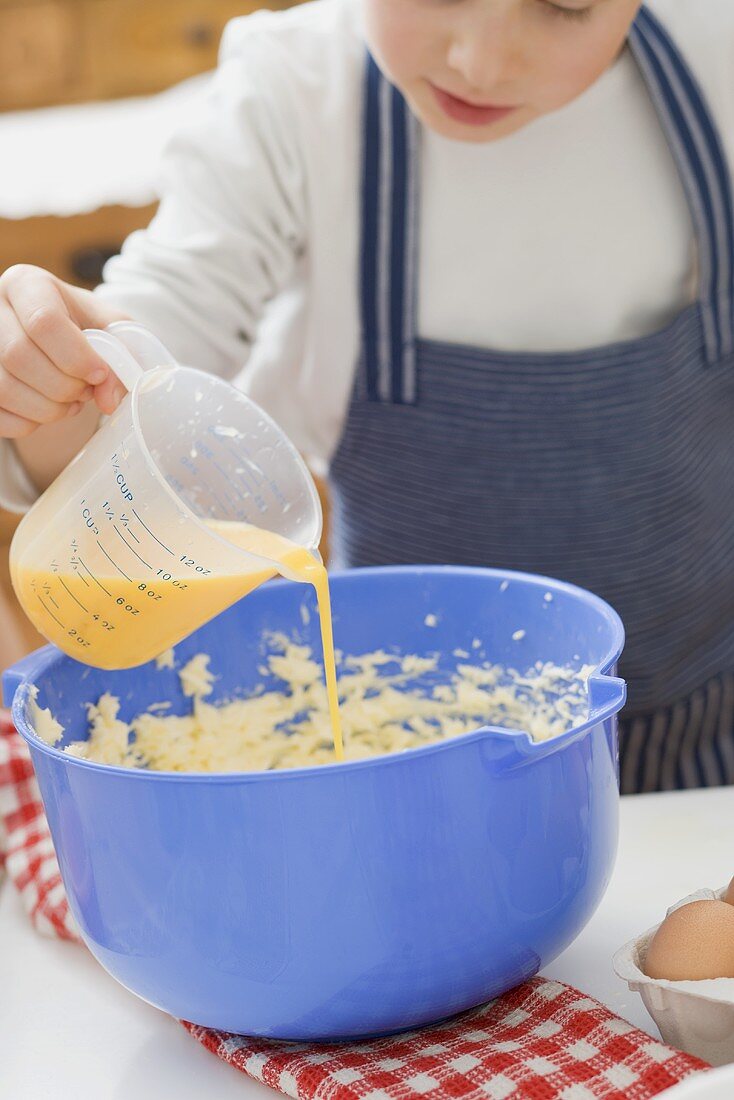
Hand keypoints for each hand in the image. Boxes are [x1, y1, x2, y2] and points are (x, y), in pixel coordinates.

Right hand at [0, 265, 130, 438]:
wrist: (60, 341)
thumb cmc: (86, 328)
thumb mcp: (112, 330)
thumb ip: (121, 357)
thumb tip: (108, 400)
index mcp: (26, 284)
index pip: (43, 320)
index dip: (76, 356)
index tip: (99, 374)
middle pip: (19, 356)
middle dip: (63, 386)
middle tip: (86, 390)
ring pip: (4, 388)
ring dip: (48, 409)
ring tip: (72, 401)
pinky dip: (29, 423)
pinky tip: (48, 410)